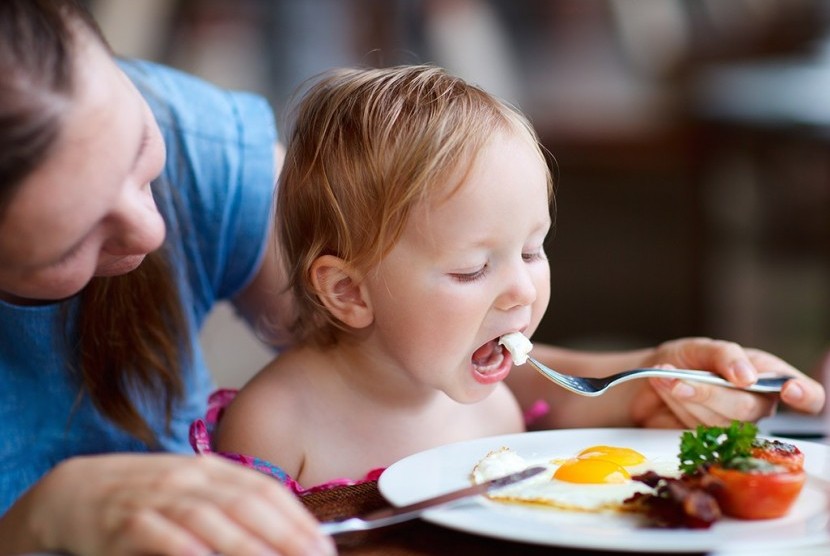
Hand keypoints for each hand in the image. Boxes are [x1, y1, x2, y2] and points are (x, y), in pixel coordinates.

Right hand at [3, 453, 333, 555]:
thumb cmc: (146, 497)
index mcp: (211, 469)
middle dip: (285, 536)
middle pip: (246, 505)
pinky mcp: (124, 522)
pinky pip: (161, 535)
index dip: (297, 519)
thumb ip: (232, 504)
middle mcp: (188, 477)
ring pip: (210, 520)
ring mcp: (157, 497)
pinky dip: (187, 548)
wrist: (74, 491)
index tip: (324, 548)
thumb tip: (285, 531)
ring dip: (247, 546)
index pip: (265, 489)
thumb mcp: (193, 490)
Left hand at [629, 337, 824, 428]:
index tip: (789, 390)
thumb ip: (726, 356)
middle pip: (748, 408)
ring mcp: (733, 425)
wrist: (650, 378)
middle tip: (682, 380)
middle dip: (710, 392)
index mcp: (767, 376)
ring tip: (669, 378)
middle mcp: (756, 403)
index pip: (808, 395)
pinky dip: (678, 406)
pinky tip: (667, 390)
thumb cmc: (683, 360)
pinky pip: (697, 429)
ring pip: (719, 421)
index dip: (806, 395)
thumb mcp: (702, 347)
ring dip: (687, 397)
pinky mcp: (709, 440)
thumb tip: (747, 376)